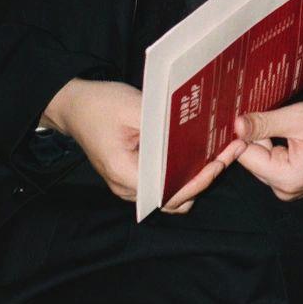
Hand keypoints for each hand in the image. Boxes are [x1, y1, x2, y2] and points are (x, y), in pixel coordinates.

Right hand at [41, 76, 246, 212]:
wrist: (73, 105)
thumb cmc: (100, 105)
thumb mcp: (135, 107)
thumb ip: (163, 127)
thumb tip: (197, 135)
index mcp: (125, 173)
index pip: (169, 192)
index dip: (198, 181)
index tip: (219, 162)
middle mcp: (127, 187)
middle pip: (173, 198)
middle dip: (203, 179)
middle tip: (229, 152)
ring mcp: (130, 184)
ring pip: (171, 193)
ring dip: (196, 177)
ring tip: (219, 152)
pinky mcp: (135, 175)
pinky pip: (164, 182)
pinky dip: (183, 171)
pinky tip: (201, 151)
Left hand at [233, 99, 302, 201]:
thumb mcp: (298, 119)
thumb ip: (263, 123)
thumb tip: (235, 125)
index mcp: (284, 179)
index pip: (245, 155)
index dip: (245, 133)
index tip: (249, 113)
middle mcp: (285, 190)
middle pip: (254, 158)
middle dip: (260, 135)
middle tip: (278, 115)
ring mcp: (291, 188)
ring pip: (264, 158)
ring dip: (271, 139)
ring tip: (290, 123)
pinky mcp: (297, 181)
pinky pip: (276, 162)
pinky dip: (280, 145)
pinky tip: (294, 133)